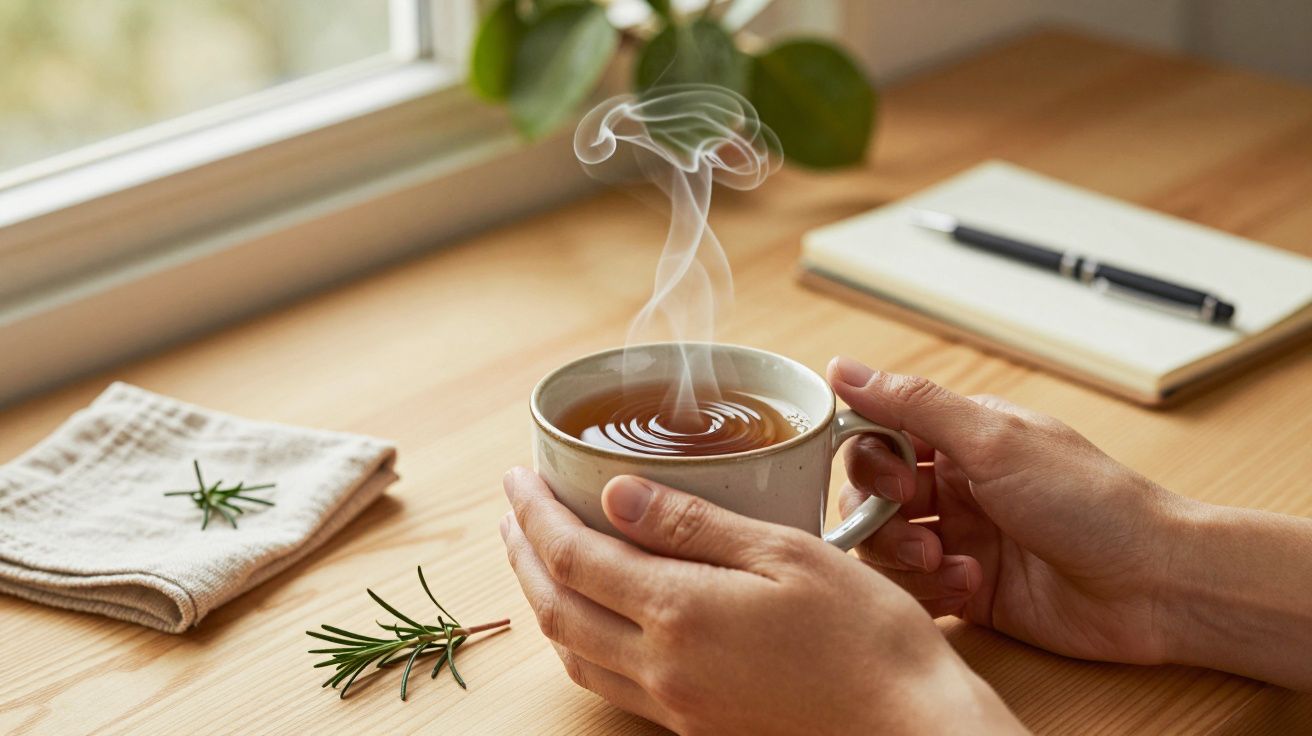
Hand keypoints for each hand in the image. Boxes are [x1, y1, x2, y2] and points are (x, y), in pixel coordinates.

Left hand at [500, 467, 1023, 734]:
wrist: (910, 728)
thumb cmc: (867, 636)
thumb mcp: (787, 555)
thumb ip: (695, 526)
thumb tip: (615, 494)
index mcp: (680, 613)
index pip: (575, 556)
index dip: (534, 513)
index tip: (518, 477)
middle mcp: (663, 668)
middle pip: (556, 609)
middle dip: (522, 554)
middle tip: (511, 510)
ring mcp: (676, 705)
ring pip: (573, 654)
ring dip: (542, 601)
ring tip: (535, 556)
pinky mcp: (696, 727)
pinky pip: (610, 683)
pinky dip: (579, 641)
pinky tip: (592, 617)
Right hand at [827, 356, 1185, 664]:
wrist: (1153, 585)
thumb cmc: (1090, 502)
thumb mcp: (993, 441)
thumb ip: (913, 405)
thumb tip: (841, 367)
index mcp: (962, 438)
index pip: (877, 434)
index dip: (870, 460)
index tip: (895, 481)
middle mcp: (956, 485)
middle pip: (870, 495)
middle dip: (882, 517)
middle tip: (921, 530)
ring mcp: (961, 538)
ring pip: (884, 546)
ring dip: (905, 558)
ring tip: (949, 565)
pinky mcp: (967, 589)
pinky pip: (912, 590)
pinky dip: (927, 590)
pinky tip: (968, 586)